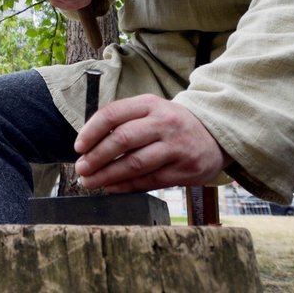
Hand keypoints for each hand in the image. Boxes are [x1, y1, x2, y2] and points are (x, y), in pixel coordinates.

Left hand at [73, 94, 229, 192]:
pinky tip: (111, 188)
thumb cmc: (171, 124)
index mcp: (150, 104)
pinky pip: (149, 180)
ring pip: (135, 163)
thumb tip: (89, 144)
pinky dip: (126, 186)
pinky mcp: (183, 170)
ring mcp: (175, 147)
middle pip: (122, 139)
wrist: (215, 135)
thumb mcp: (151, 110)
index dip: (91, 131)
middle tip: (81, 168)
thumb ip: (124, 121)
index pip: (113, 114)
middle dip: (96, 156)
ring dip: (107, 175)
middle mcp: (163, 123)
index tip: (78, 147)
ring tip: (90, 182)